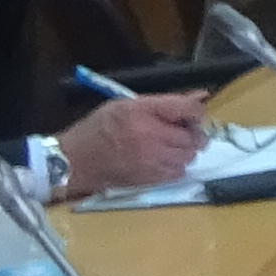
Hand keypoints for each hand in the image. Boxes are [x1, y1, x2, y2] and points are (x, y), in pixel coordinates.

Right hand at [53, 92, 208, 194]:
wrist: (75, 161)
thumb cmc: (99, 128)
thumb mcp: (127, 105)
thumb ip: (165, 102)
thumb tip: (200, 96)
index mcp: (142, 113)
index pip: (187, 109)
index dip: (196, 112)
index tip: (190, 115)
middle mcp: (149, 138)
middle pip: (192, 137)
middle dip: (191, 133)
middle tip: (179, 131)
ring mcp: (151, 161)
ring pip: (188, 156)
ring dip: (184, 150)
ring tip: (169, 146)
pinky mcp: (149, 179)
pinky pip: (177, 173)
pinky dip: (175, 165)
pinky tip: (162, 160)